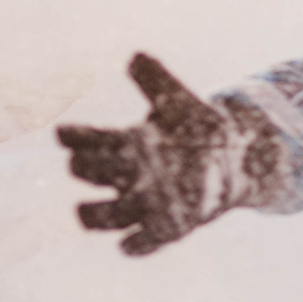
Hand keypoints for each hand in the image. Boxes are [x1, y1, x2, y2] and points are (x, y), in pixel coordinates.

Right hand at [57, 54, 276, 255]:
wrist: (235, 159)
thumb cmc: (197, 129)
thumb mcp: (180, 101)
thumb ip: (156, 80)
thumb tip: (136, 56)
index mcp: (124, 143)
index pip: (83, 139)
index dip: (73, 138)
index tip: (67, 134)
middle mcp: (126, 174)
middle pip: (88, 174)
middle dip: (83, 169)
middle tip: (87, 164)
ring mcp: (143, 202)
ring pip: (102, 217)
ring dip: (93, 214)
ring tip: (88, 210)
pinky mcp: (167, 226)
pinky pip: (141, 244)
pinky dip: (135, 245)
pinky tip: (133, 241)